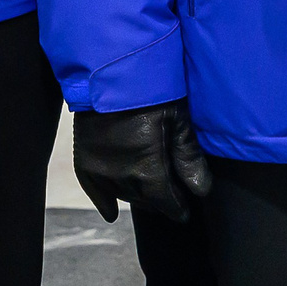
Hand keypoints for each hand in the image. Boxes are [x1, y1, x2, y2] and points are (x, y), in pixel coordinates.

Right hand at [72, 102, 211, 222]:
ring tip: (149, 194)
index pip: (167, 203)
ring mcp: (100, 170)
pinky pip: (93, 191)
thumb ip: (188, 158)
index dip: (178, 209)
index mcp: (148, 171)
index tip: (184, 212)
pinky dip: (104, 201)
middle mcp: (122, 177)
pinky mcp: (84, 161)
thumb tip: (202, 191)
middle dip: (160, 201)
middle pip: (146, 201)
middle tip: (171, 196)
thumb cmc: (150, 91)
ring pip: (124, 196)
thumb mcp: (177, 120)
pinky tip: (111, 213)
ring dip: (138, 196)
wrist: (109, 72)